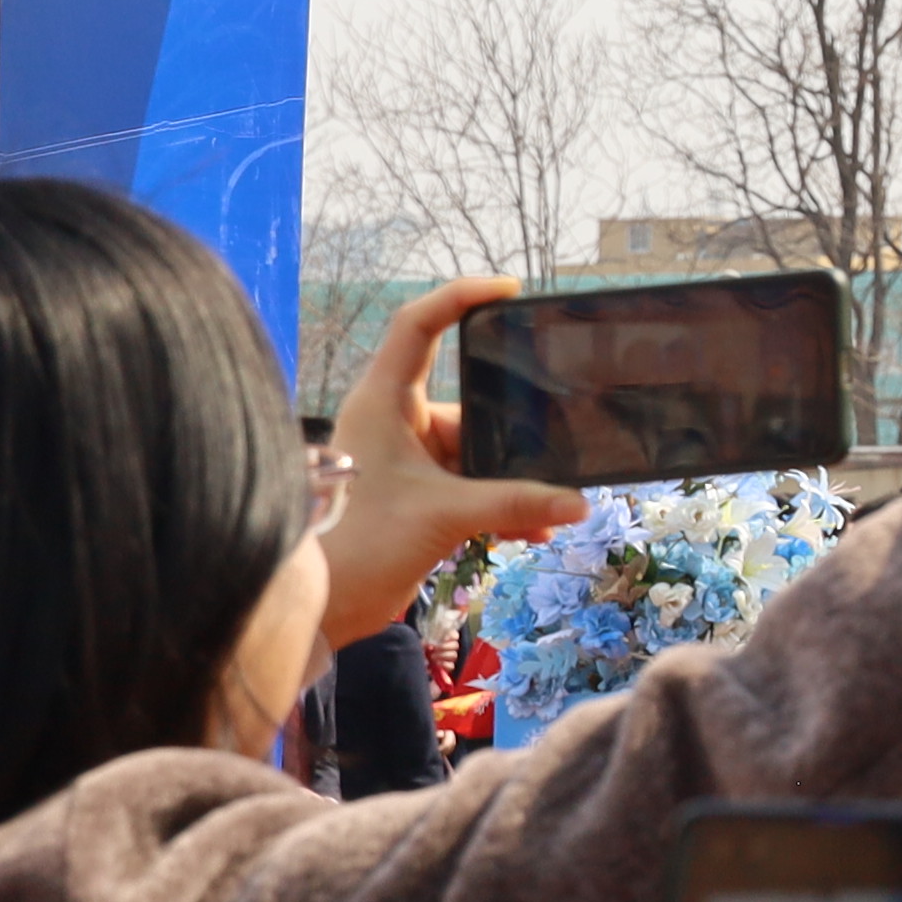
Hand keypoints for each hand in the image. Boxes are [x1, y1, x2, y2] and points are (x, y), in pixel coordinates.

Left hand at [324, 274, 576, 642]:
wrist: (322, 611)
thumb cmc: (358, 547)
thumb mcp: (445, 517)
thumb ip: (517, 504)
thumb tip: (580, 502)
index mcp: (383, 402)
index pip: (419, 326)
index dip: (461, 297)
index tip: (510, 290)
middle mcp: (393, 421)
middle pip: (466, 398)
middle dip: (514, 423)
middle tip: (560, 427)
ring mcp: (404, 457)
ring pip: (475, 447)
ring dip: (512, 476)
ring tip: (549, 502)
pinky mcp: (415, 491)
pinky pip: (471, 481)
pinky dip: (501, 501)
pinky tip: (533, 529)